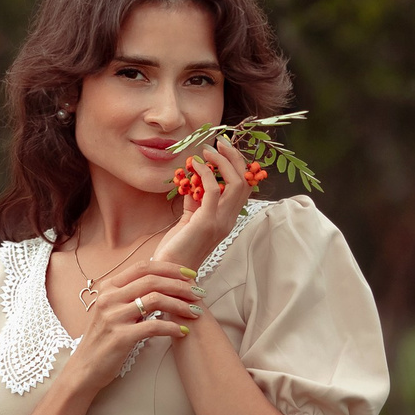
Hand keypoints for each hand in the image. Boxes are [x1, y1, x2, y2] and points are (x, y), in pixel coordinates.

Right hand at [58, 261, 204, 387]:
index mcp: (108, 288)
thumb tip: (163, 285)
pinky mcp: (120, 337)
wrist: (84, 368)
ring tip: (195, 313)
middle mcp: (109, 298)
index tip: (190, 273)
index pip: (143, 267)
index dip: (170, 268)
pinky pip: (154, 326)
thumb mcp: (112, 311)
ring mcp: (113, 317)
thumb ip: (131, 296)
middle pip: (152, 281)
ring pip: (155, 300)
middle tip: (199, 294)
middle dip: (180, 285)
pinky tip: (183, 332)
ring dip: (180, 305)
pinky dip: (172, 327)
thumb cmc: (103, 340)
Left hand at [155, 135, 254, 268]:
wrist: (169, 272)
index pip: (244, 187)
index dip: (237, 165)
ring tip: (209, 150)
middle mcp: (228, 220)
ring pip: (236, 183)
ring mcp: (220, 221)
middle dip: (235, 158)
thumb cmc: (177, 248)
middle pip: (245, 181)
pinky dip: (205, 174)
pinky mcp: (206, 222)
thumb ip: (194, 202)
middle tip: (220, 143)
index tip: (223, 149)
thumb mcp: (188, 220)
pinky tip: (195, 166)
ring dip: (223, 161)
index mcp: (227, 219)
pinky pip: (213, 191)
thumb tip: (193, 184)